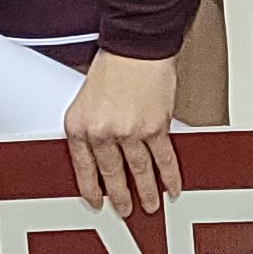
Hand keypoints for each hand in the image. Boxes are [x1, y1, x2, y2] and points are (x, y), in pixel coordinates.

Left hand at [63, 49, 184, 215]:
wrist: (135, 44)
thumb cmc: (112, 63)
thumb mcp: (85, 97)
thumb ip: (91, 124)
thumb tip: (98, 151)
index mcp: (80, 126)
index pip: (83, 168)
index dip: (90, 188)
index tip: (96, 201)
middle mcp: (103, 133)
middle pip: (112, 174)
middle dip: (119, 196)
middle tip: (124, 209)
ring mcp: (129, 132)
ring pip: (138, 171)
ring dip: (146, 191)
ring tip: (150, 204)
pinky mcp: (155, 127)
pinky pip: (163, 159)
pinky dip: (169, 176)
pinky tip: (172, 186)